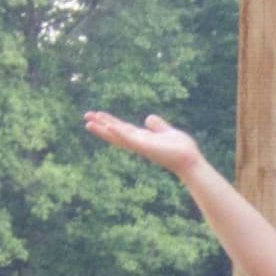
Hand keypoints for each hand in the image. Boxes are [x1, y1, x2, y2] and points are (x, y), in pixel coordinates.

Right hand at [83, 110, 203, 175]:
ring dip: (103, 129)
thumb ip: (157, 126)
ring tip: (89, 122)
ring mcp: (140, 145)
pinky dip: (118, 133)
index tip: (97, 115)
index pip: (122, 128)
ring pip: (117, 135)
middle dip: (101, 125)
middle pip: (115, 132)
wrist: (189, 160)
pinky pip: (129, 139)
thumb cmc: (181, 149)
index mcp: (142, 138)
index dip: (109, 122)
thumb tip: (148, 118)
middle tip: (86, 117)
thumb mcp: (167, 131)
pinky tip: (108, 126)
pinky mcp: (145, 146)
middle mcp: (138, 142)